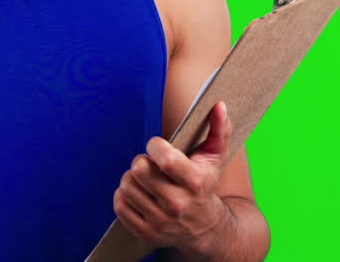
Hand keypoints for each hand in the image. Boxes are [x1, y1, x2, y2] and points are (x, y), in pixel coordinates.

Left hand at [113, 100, 233, 249]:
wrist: (205, 228)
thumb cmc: (205, 184)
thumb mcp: (216, 157)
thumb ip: (219, 128)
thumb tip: (218, 105)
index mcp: (195, 183)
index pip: (164, 159)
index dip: (155, 145)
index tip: (158, 146)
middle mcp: (177, 205)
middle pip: (140, 170)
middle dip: (141, 161)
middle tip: (150, 163)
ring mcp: (161, 222)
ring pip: (127, 186)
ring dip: (132, 177)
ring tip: (144, 179)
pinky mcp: (146, 233)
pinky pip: (119, 205)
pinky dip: (124, 195)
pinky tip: (138, 194)